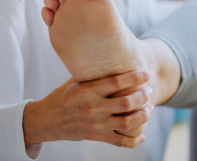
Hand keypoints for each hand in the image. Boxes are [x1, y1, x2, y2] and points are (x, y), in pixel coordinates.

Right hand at [23, 71, 153, 147]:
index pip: (116, 82)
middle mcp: (93, 108)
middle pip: (126, 103)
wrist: (46, 120)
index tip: (146, 74)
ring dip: (143, 115)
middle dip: (143, 96)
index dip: (135, 78)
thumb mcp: (75, 81)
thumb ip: (93, 73)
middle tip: (149, 91)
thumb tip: (111, 54)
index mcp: (87, 91)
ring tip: (150, 108)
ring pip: (127, 123)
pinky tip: (143, 135)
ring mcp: (96, 124)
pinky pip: (120, 142)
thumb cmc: (63, 96)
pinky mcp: (97, 136)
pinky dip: (134, 140)